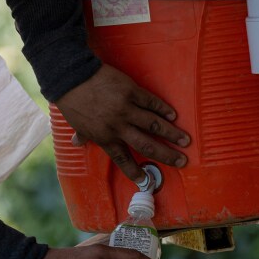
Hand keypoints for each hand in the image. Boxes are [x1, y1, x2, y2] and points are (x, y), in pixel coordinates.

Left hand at [55, 64, 189, 181]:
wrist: (72, 77)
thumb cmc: (73, 101)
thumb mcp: (77, 123)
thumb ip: (83, 135)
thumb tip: (77, 144)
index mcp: (104, 137)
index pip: (122, 158)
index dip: (134, 171)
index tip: (145, 181)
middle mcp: (118, 126)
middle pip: (146, 144)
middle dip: (166, 154)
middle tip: (182, 161)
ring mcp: (126, 108)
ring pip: (154, 124)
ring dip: (172, 133)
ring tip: (186, 141)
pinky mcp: (131, 91)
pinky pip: (151, 102)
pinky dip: (163, 108)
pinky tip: (173, 115)